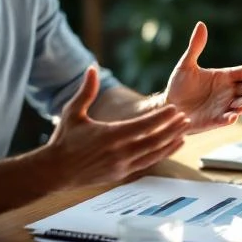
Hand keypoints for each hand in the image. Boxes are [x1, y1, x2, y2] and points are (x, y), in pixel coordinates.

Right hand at [45, 67, 191, 187]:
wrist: (54, 171)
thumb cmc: (63, 139)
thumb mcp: (73, 112)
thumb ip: (86, 90)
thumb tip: (91, 67)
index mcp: (109, 135)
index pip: (143, 125)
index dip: (162, 118)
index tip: (176, 109)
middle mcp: (119, 152)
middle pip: (154, 140)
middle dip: (172, 129)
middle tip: (187, 118)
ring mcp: (121, 165)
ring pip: (154, 153)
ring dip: (171, 142)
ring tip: (185, 131)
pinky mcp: (122, 174)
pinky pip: (148, 163)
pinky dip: (163, 154)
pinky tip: (173, 146)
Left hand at [163, 22, 241, 133]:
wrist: (169, 107)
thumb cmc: (179, 86)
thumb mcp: (186, 65)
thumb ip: (195, 47)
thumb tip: (201, 24)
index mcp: (225, 77)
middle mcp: (228, 92)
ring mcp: (224, 107)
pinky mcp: (215, 120)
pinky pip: (225, 119)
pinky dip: (230, 117)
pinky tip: (235, 115)